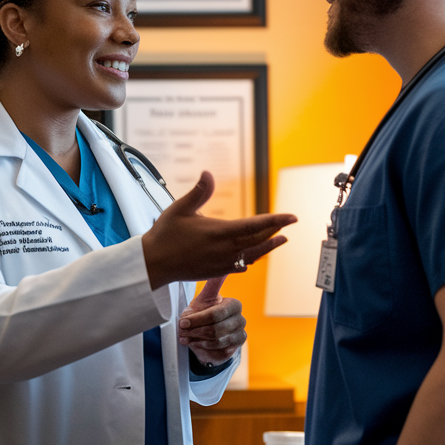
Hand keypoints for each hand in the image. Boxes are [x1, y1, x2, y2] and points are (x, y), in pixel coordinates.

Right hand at [141, 171, 295, 289]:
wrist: (153, 264)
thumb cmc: (164, 235)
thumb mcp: (179, 208)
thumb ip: (198, 192)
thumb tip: (208, 173)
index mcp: (218, 232)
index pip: (255, 225)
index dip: (275, 220)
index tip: (292, 217)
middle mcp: (224, 249)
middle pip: (258, 240)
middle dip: (275, 231)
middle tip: (289, 224)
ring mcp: (221, 263)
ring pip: (253, 255)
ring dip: (268, 246)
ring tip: (281, 239)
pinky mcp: (216, 271)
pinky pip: (241, 266)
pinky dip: (253, 258)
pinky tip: (257, 255)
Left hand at [179, 275, 244, 365]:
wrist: (206, 335)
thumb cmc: (203, 314)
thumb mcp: (204, 298)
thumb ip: (213, 283)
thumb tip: (221, 267)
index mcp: (233, 305)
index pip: (216, 313)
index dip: (197, 319)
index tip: (182, 321)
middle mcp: (240, 319)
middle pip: (215, 328)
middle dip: (195, 330)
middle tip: (182, 330)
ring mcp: (240, 334)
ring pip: (216, 340)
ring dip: (197, 339)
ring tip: (186, 337)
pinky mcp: (236, 348)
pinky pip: (218, 350)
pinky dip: (204, 347)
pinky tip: (196, 343)